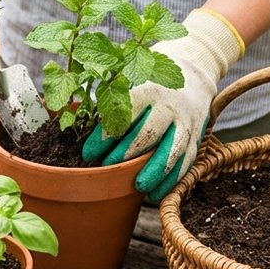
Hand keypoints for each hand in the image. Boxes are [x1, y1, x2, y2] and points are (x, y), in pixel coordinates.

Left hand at [81, 9, 243, 199]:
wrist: (192, 74)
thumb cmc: (148, 83)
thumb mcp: (129, 81)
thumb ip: (108, 100)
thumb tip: (73, 119)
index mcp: (147, 90)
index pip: (124, 113)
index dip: (105, 135)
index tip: (87, 153)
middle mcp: (168, 106)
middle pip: (149, 132)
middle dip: (127, 153)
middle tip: (108, 167)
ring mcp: (185, 123)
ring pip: (172, 149)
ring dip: (155, 170)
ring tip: (138, 187)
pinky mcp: (196, 137)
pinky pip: (186, 161)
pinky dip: (171, 180)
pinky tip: (155, 194)